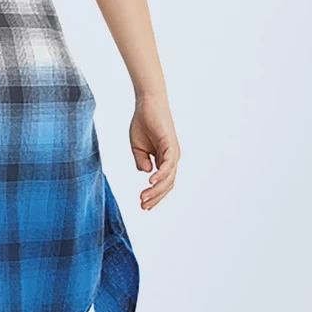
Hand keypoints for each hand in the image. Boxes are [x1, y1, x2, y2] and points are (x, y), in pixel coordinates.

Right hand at [130, 94, 179, 209]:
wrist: (146, 104)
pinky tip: (150, 181)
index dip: (154, 195)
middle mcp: (171, 158)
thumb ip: (141, 162)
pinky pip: (168, 164)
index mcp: (164, 160)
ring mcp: (173, 152)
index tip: (143, 206)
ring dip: (156, 190)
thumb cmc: (143, 123)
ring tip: (144, 198)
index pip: (162, 183)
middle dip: (155, 197)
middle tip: (143, 206)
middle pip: (167, 184)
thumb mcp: (138, 148)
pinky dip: (160, 174)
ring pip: (168, 178)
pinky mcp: (171, 145)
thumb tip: (147, 173)